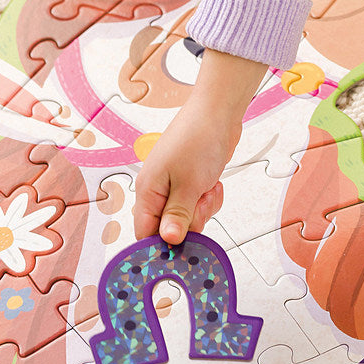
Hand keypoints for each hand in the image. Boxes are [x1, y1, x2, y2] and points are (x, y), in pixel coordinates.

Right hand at [133, 48, 266, 243]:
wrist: (218, 112)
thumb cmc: (198, 139)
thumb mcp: (189, 185)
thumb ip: (178, 216)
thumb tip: (168, 241)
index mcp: (147, 192)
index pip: (145, 234)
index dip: (161, 246)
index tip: (181, 251)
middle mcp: (157, 191)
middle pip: (170, 229)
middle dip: (191, 222)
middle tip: (200, 203)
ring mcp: (174, 186)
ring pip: (188, 218)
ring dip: (203, 209)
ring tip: (208, 188)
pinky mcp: (190, 183)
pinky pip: (199, 205)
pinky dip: (209, 198)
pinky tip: (213, 183)